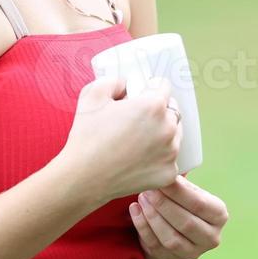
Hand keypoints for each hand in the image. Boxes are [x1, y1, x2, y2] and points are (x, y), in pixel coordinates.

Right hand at [59, 75, 181, 204]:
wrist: (83, 178)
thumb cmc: (87, 136)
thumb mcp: (93, 94)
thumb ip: (115, 80)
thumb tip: (126, 84)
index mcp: (153, 106)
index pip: (164, 86)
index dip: (149, 89)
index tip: (140, 97)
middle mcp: (168, 128)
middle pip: (171, 111)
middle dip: (157, 112)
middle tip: (135, 121)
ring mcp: (171, 153)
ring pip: (174, 135)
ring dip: (161, 134)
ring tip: (136, 141)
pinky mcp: (168, 174)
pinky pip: (169, 159)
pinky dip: (158, 158)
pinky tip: (138, 159)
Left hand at [129, 175, 228, 258]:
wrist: (177, 226)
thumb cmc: (184, 199)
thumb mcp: (191, 190)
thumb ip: (183, 183)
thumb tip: (166, 165)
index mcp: (219, 215)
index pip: (199, 204)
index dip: (179, 191)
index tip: (163, 178)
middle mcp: (211, 237)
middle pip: (185, 223)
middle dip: (163, 204)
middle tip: (149, 189)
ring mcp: (192, 252)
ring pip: (170, 238)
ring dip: (152, 216)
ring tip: (141, 197)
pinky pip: (155, 246)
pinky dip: (142, 227)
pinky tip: (135, 210)